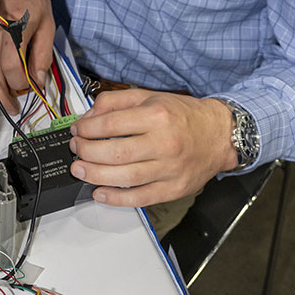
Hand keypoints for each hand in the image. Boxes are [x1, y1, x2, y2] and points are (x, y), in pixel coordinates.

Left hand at [68, 89, 237, 207]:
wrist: (219, 134)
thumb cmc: (183, 115)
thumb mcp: (149, 97)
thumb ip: (116, 102)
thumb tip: (89, 117)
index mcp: (156, 115)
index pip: (111, 124)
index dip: (87, 129)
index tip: (76, 131)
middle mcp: (164, 142)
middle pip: (115, 153)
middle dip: (87, 153)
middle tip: (76, 151)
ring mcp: (170, 169)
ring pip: (125, 177)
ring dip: (96, 176)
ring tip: (80, 171)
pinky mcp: (174, 189)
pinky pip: (141, 198)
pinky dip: (117, 198)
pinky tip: (100, 193)